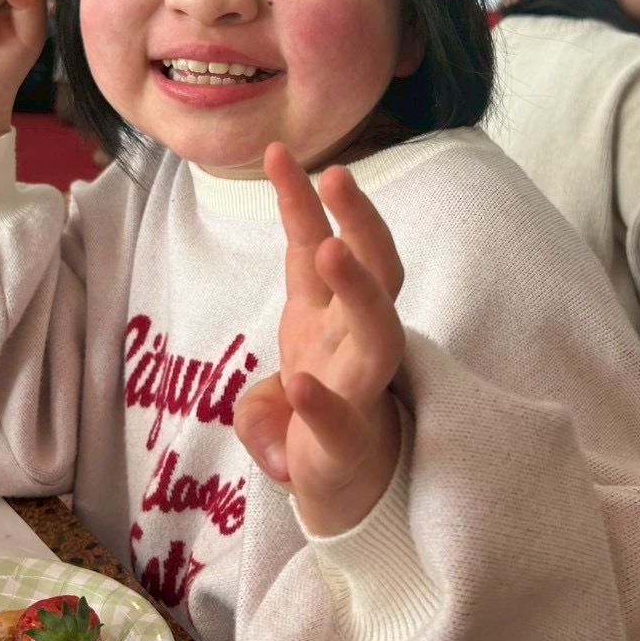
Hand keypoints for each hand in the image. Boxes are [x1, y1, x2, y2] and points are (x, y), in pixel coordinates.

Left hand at [233, 143, 405, 536]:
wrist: (342, 488)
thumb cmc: (317, 414)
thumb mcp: (277, 383)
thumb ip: (261, 380)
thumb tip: (278, 395)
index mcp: (329, 314)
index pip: (318, 245)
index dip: (301, 199)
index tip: (279, 152)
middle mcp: (354, 339)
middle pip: (375, 271)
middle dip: (361, 221)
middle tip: (339, 175)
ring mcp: (359, 387)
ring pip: (378, 331)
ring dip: (358, 288)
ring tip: (331, 248)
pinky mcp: (347, 442)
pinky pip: (339, 419)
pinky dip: (319, 404)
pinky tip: (299, 385)